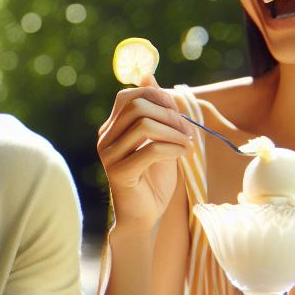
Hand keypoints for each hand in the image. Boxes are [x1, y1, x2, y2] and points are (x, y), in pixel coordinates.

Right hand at [96, 75, 191, 228]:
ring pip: (144, 125)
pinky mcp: (119, 173)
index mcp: (112, 128)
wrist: (145, 217)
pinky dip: (174, 148)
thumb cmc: (153, 179)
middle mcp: (105, 138)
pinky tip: (183, 155)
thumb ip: (155, 112)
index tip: (180, 115)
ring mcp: (109, 156)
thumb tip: (147, 76)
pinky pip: (150, 150)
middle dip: (170, 115)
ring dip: (175, 132)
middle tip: (188, 132)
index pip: (129, 96)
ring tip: (188, 145)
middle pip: (137, 106)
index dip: (158, 98)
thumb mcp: (159, 139)